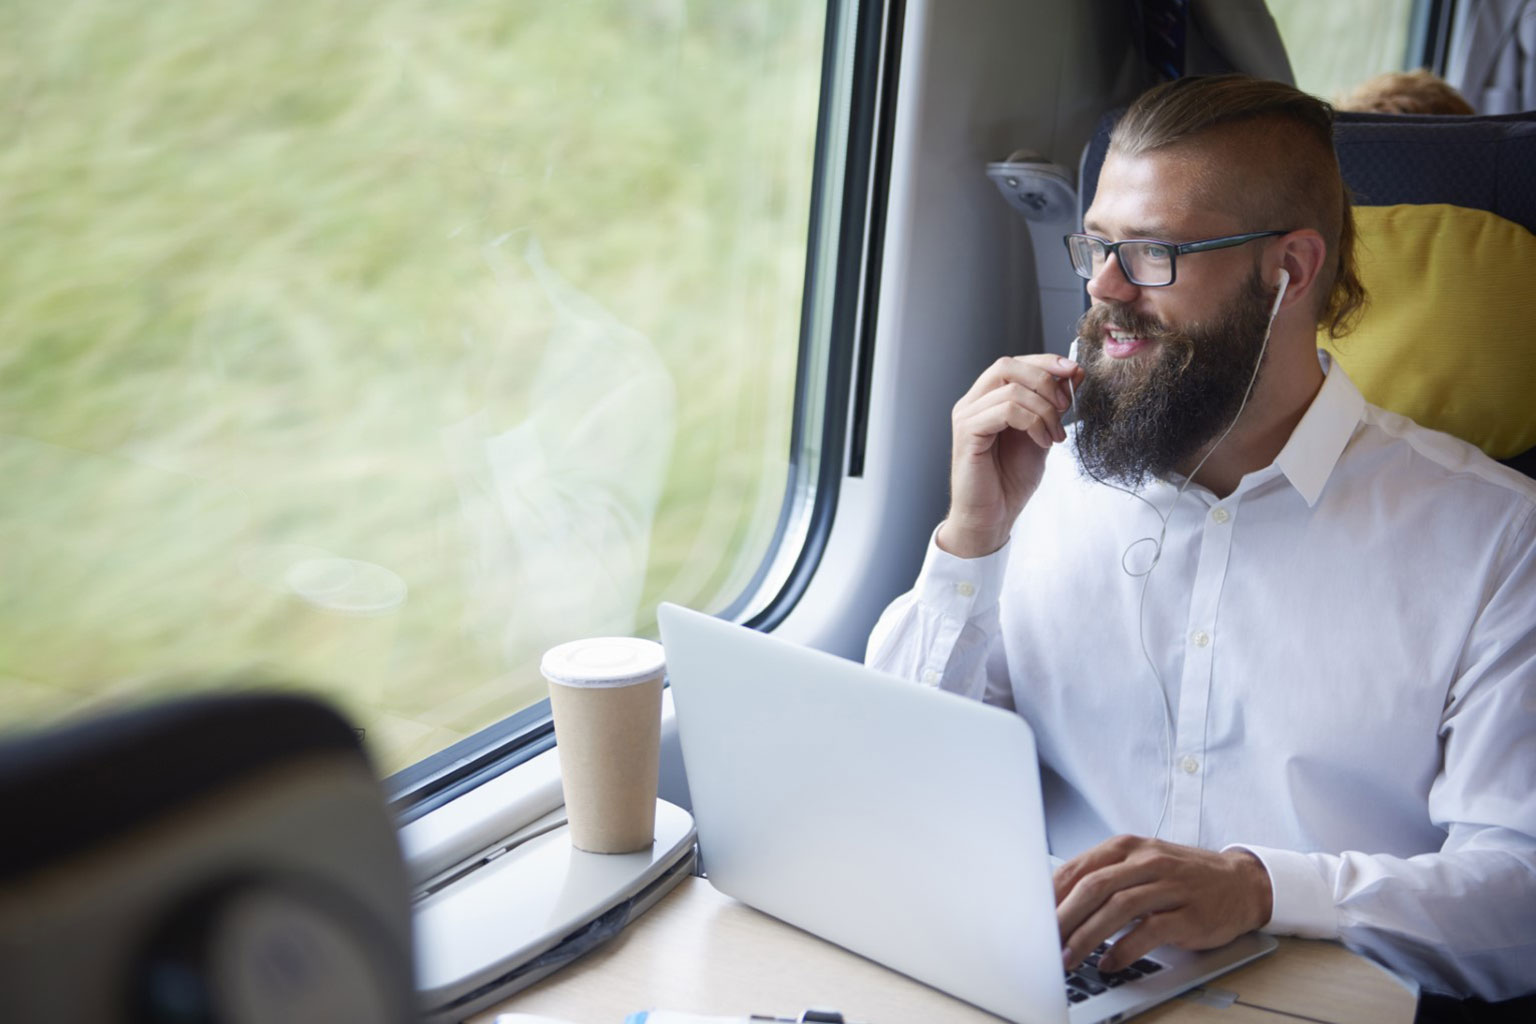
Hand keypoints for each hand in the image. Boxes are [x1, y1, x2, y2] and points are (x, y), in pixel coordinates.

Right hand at [937, 354, 1080, 558]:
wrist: (992, 517)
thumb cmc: (1010, 479)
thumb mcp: (1042, 433)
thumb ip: (1052, 405)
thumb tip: (1074, 373)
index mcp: (987, 399)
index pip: (1014, 364)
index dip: (1045, 362)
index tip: (1074, 372)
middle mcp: (972, 403)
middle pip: (1008, 366)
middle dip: (1045, 380)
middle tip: (1065, 408)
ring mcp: (967, 416)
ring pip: (1011, 389)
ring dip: (1044, 411)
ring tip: (1054, 436)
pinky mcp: (968, 433)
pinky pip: (1006, 410)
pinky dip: (1032, 423)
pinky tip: (1042, 442)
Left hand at [1054, 835, 1272, 973]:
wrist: (1241, 882)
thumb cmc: (1182, 876)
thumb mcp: (1141, 864)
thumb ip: (1104, 877)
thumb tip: (1055, 903)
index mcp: (1128, 847)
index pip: (1078, 868)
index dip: (1051, 895)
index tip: (1030, 919)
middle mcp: (1146, 861)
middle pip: (1094, 887)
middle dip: (1063, 918)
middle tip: (1043, 943)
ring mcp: (1170, 886)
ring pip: (1118, 907)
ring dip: (1088, 936)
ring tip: (1068, 959)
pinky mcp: (1190, 913)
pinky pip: (1150, 931)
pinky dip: (1125, 949)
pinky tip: (1109, 963)